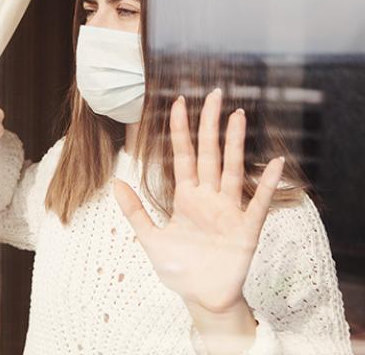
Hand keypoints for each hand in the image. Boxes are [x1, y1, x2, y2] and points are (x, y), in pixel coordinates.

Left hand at [113, 87, 284, 313]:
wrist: (202, 298)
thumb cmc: (179, 268)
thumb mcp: (151, 238)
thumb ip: (135, 211)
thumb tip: (116, 182)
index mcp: (186, 197)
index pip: (182, 155)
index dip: (180, 130)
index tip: (178, 103)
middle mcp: (209, 197)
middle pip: (209, 153)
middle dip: (210, 125)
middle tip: (214, 94)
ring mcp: (229, 210)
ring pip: (232, 170)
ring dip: (235, 144)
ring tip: (237, 117)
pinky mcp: (246, 229)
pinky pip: (257, 202)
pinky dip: (267, 184)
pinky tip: (276, 163)